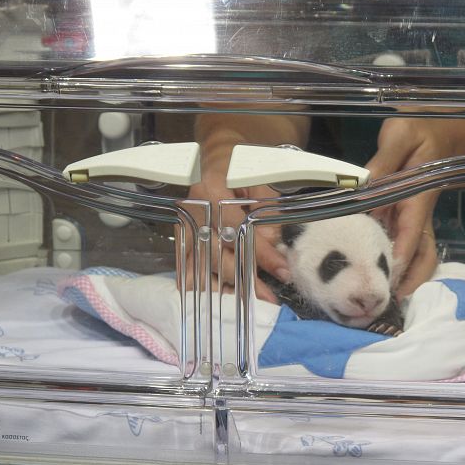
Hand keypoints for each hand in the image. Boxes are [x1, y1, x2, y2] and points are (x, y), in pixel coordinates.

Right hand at [183, 172, 288, 302]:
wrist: (213, 158)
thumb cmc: (240, 170)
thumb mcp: (261, 185)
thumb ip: (268, 217)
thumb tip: (277, 255)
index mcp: (211, 191)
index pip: (238, 230)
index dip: (261, 254)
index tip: (283, 273)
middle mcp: (192, 211)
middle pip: (217, 254)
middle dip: (245, 280)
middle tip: (268, 299)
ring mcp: (183, 227)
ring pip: (201, 267)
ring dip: (224, 290)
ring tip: (248, 305)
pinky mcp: (181, 239)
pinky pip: (189, 269)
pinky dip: (206, 287)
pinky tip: (224, 301)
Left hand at [366, 118, 464, 297]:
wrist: (438, 131)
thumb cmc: (419, 131)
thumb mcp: (401, 135)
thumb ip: (383, 160)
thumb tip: (363, 185)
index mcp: (417, 200)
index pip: (410, 235)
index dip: (399, 260)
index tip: (386, 281)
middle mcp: (418, 217)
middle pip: (420, 257)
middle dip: (407, 281)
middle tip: (384, 302)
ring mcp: (414, 222)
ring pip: (416, 259)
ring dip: (405, 280)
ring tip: (384, 301)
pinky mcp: (405, 222)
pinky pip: (404, 250)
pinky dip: (396, 268)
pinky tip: (376, 280)